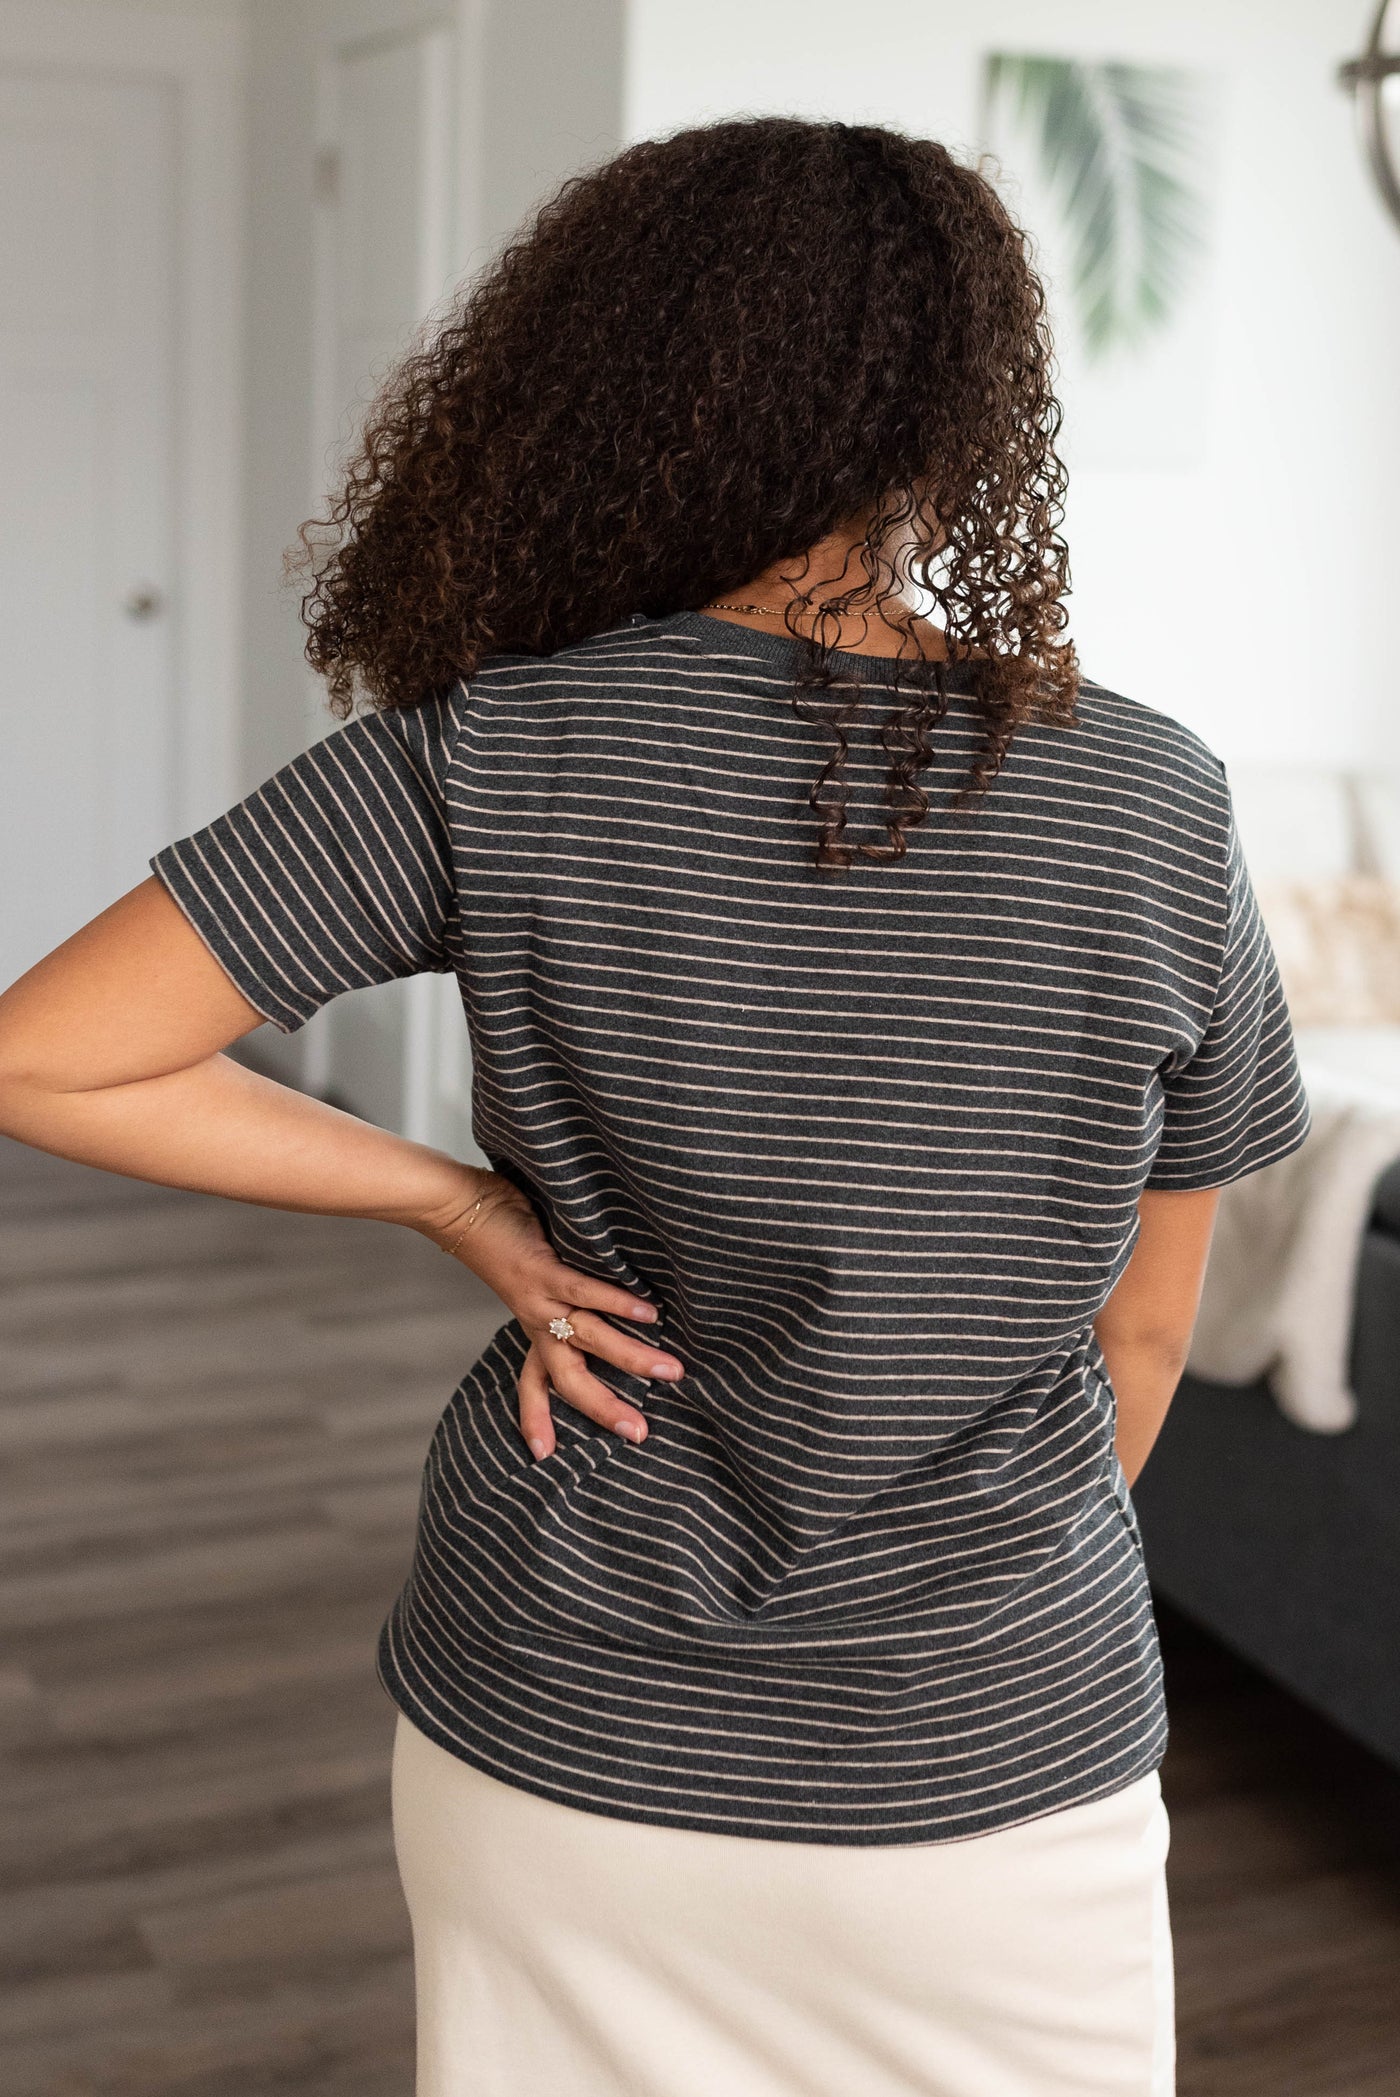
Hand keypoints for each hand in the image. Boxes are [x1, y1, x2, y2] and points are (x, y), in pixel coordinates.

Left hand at [426, 1172, 683, 1460]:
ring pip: (590, 1339)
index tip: (543, 1455)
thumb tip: (608, 1290)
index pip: (534, 1380)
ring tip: (673, 1372)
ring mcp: (539, 1298)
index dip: (538, 1417)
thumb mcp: (531, 1268)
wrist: (457, 1206)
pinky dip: (618, 1303)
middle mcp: (536, 1319)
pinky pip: (583, 1293)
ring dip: (633, 1358)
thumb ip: (563, 1284)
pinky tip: (650, 1315)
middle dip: (605, 1409)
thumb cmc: (500, 1231)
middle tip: (641, 1434)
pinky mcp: (541, 1271)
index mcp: (532, 1323)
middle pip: (569, 1378)